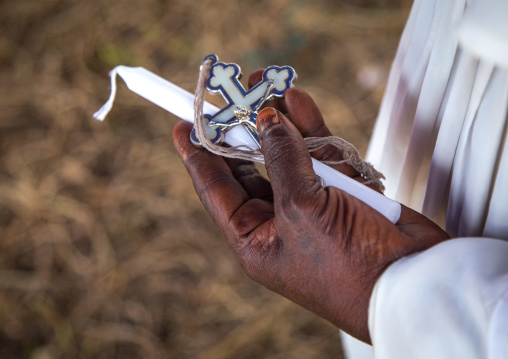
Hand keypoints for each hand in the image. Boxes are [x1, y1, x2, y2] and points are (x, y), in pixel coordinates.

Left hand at [172, 71, 449, 342]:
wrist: (413, 281)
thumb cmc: (347, 263)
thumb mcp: (302, 209)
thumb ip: (282, 159)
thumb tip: (267, 119)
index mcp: (256, 240)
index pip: (218, 191)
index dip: (199, 157)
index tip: (182, 126)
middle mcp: (280, 221)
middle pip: (252, 166)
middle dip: (241, 129)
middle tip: (231, 93)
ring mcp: (313, 205)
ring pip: (288, 155)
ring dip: (278, 121)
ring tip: (265, 84)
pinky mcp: (344, 192)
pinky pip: (320, 154)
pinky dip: (311, 128)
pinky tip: (297, 101)